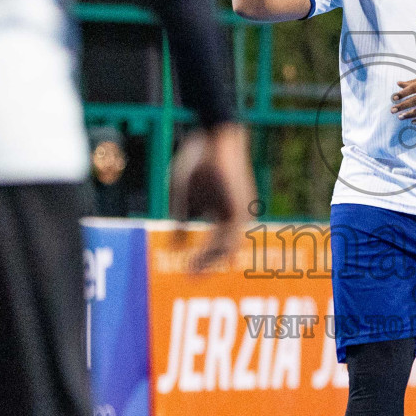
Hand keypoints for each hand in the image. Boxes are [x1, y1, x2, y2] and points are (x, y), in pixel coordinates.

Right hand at [169, 122, 254, 272]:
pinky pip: (232, 232)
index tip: (186, 275)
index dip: (200, 260)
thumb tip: (175, 248)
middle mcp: (235, 215)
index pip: (214, 244)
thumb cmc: (198, 160)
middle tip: (190, 282)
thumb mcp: (184, 194)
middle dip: (206, 266)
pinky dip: (221, 248)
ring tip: (196, 274)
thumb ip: (181, 221)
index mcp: (222, 213)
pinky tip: (211, 257)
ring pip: (230, 245)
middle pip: (223, 249)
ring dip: (212, 261)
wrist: (216, 134)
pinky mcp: (241, 204)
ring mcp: (241, 210)